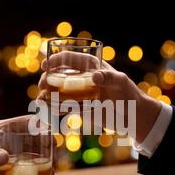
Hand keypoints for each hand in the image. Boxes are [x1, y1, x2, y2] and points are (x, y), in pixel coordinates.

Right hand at [38, 53, 161, 142]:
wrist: (132, 115)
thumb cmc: (128, 93)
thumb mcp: (120, 82)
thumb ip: (109, 78)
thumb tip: (94, 76)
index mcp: (90, 66)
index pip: (69, 59)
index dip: (55, 60)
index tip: (45, 65)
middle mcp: (81, 78)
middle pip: (58, 76)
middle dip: (47, 80)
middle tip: (42, 87)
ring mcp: (79, 94)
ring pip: (57, 92)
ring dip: (47, 96)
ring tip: (41, 101)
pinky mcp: (79, 109)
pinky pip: (63, 108)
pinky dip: (54, 109)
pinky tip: (47, 112)